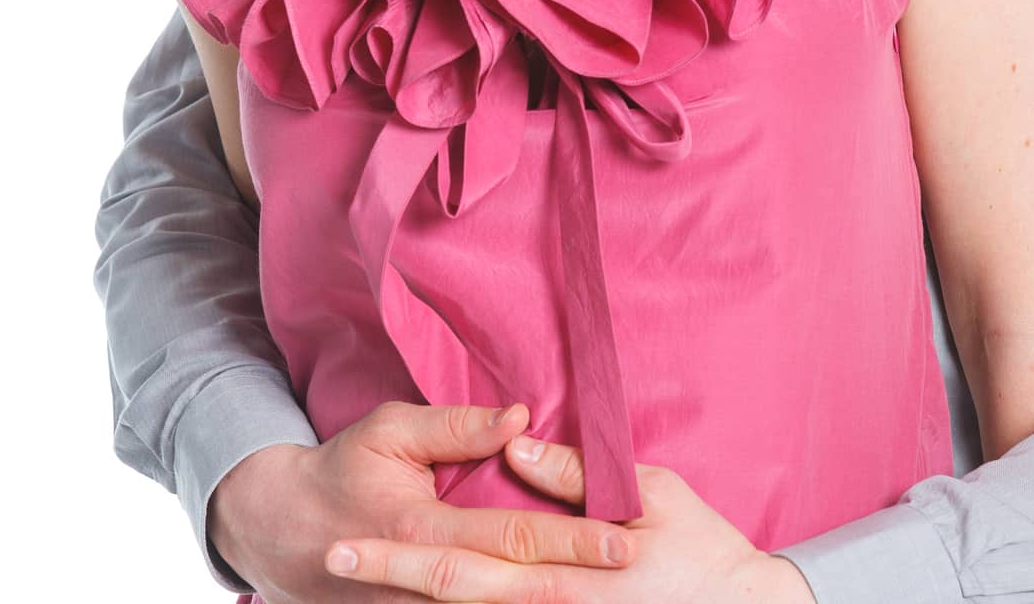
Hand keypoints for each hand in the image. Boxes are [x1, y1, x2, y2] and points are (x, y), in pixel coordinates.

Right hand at [209, 401, 635, 603]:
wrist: (281, 533)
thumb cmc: (341, 469)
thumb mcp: (389, 430)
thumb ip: (455, 426)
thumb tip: (520, 419)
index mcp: (422, 526)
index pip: (513, 533)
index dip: (570, 536)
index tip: (622, 536)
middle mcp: (423, 582)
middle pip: (515, 584)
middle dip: (576, 580)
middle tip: (631, 568)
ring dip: (547, 601)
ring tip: (608, 594)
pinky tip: (553, 597)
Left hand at [324, 433, 814, 601]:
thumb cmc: (702, 546)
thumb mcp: (651, 492)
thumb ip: (578, 474)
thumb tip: (520, 445)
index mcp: (563, 572)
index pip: (464, 561)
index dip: (400, 553)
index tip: (346, 538)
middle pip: (452, 598)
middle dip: (387, 582)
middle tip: (332, 561)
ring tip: (355, 584)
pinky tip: (423, 598)